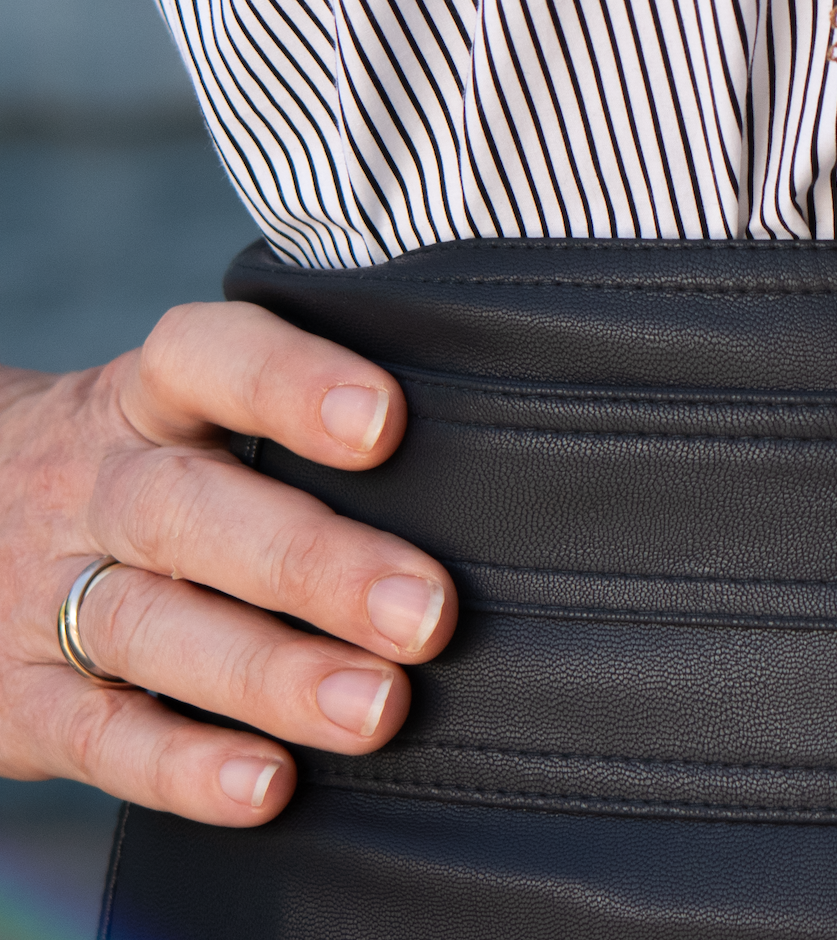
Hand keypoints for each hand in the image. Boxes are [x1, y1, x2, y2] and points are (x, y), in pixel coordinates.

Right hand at [1, 303, 454, 822]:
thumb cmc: (141, 471)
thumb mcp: (181, 418)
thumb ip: (294, 428)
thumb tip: (482, 464)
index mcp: (144, 402)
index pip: (204, 360)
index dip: (290, 384)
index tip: (386, 423)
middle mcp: (93, 488)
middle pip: (190, 514)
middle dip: (315, 565)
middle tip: (426, 612)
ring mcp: (41, 594)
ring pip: (152, 628)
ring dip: (272, 675)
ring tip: (377, 708)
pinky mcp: (15, 699)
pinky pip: (98, 736)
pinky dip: (184, 767)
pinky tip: (268, 784)